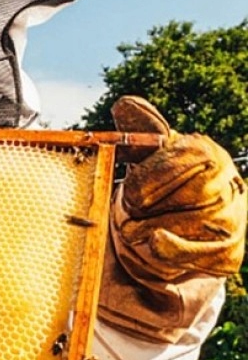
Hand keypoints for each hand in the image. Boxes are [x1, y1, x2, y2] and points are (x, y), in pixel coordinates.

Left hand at [111, 96, 245, 283]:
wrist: (175, 228)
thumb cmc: (157, 185)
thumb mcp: (145, 158)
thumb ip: (137, 133)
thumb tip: (124, 104)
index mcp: (206, 153)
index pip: (191, 159)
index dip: (155, 178)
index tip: (131, 193)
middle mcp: (229, 184)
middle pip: (195, 195)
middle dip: (153, 208)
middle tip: (128, 214)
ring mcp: (235, 220)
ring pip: (198, 225)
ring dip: (155, 230)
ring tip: (133, 231)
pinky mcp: (230, 253)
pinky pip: (203, 254)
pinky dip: (173, 252)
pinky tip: (155, 245)